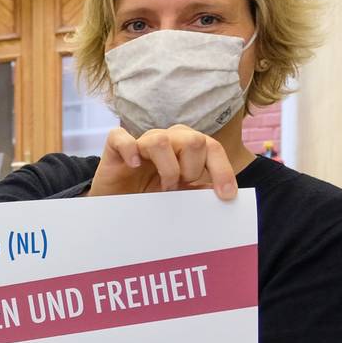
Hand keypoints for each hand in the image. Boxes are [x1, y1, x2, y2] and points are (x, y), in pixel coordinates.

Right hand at [93, 125, 238, 199]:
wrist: (116, 205)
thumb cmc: (149, 196)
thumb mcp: (180, 196)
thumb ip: (199, 190)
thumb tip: (224, 193)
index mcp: (186, 147)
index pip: (212, 148)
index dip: (222, 170)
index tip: (226, 195)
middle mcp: (168, 139)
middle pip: (193, 140)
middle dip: (192, 170)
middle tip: (180, 188)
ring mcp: (141, 142)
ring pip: (162, 140)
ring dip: (167, 168)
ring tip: (163, 188)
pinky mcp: (115, 146)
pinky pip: (122, 137)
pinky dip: (130, 151)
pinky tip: (134, 166)